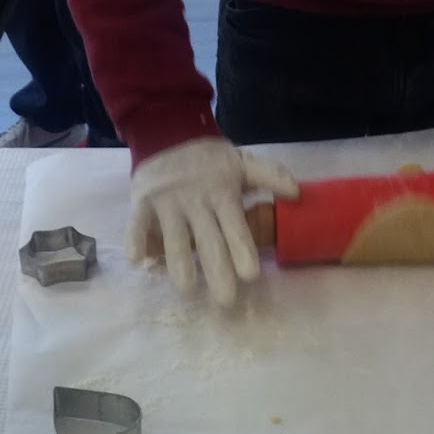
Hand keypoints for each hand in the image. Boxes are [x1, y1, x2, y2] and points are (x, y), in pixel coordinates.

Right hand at [127, 136, 297, 307]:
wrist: (167, 133)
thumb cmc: (208, 160)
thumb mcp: (241, 163)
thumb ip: (269, 176)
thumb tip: (297, 192)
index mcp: (223, 195)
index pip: (235, 226)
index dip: (242, 249)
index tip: (250, 274)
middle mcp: (196, 203)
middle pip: (208, 241)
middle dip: (217, 270)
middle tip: (225, 300)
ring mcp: (167, 204)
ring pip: (174, 238)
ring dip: (180, 263)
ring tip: (187, 287)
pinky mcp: (142, 204)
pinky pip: (136, 226)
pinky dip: (136, 242)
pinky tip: (140, 261)